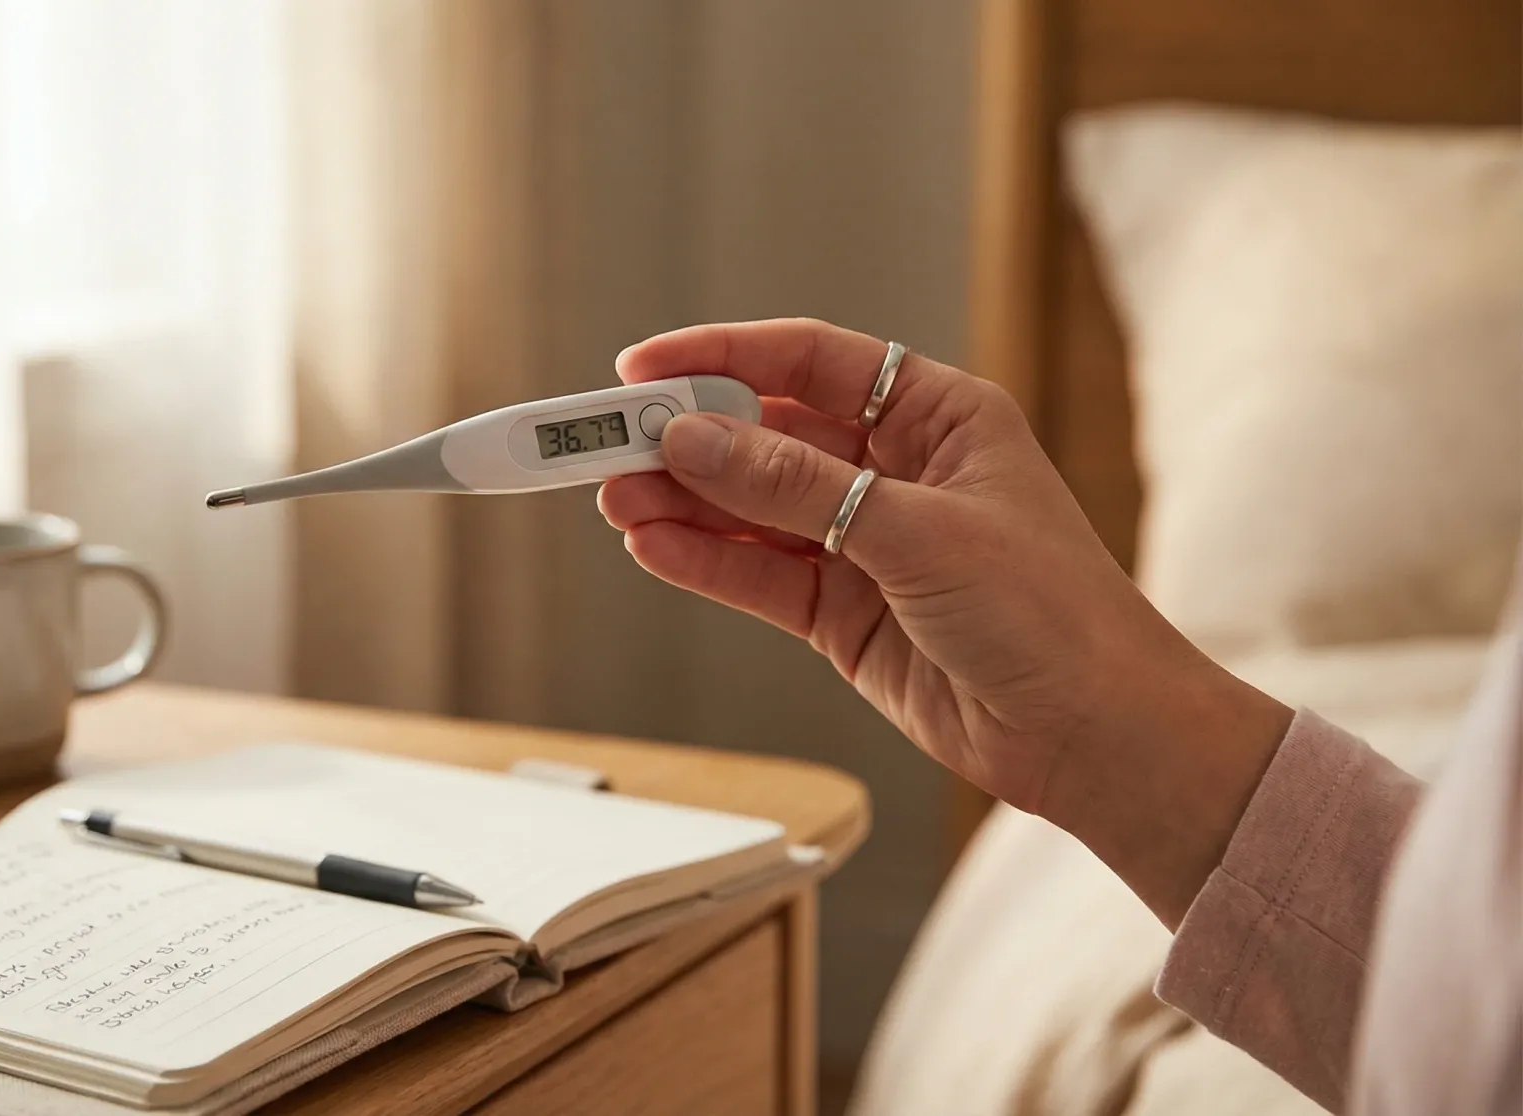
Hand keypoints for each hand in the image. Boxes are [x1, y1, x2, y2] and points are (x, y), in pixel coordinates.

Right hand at [598, 318, 1292, 925]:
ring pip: (751, 509)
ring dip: (684, 504)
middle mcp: (896, 471)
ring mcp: (865, 544)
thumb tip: (693, 442)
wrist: (1094, 736)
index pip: (810, 363)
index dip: (722, 357)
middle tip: (607, 446)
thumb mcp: (916, 532)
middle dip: (687, 439)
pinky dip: (706, 561)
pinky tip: (654, 547)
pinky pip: (758, 575)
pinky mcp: (844, 614)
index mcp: (938, 417)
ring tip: (613, 501)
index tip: (641, 368)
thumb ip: (796, 488)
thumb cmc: (1052, 614)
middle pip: (766, 436)